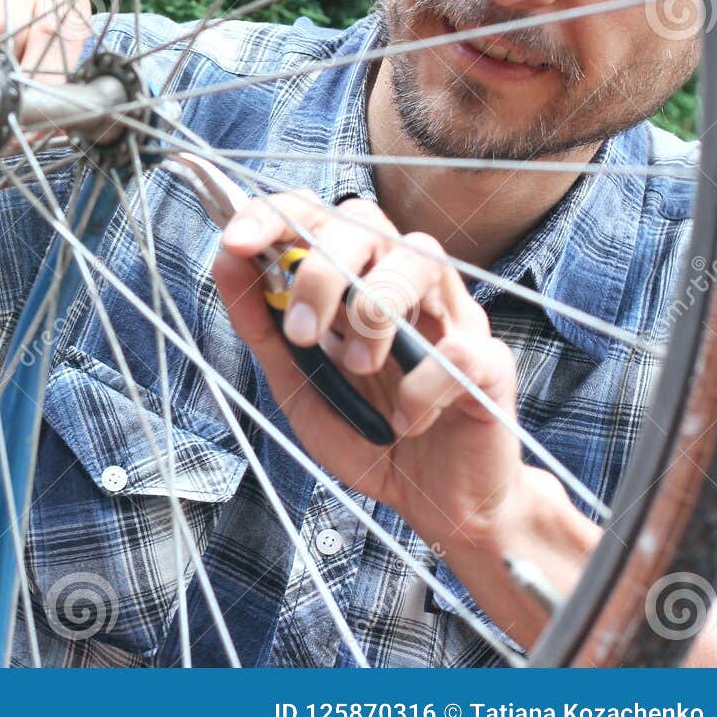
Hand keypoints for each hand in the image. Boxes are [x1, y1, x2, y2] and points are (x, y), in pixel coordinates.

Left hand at [211, 189, 522, 550]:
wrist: (433, 501)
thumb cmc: (368, 434)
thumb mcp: (296, 382)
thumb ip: (263, 326)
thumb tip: (226, 259)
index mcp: (355, 282)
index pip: (319, 215)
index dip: (276, 215)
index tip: (237, 242)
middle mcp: (403, 284)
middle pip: (366, 221)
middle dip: (321, 269)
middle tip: (303, 333)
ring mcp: (451, 316)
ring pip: (421, 256)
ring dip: (374, 308)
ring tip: (359, 368)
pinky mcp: (490, 361)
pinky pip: (460, 346)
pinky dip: (422, 386)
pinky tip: (405, 419)